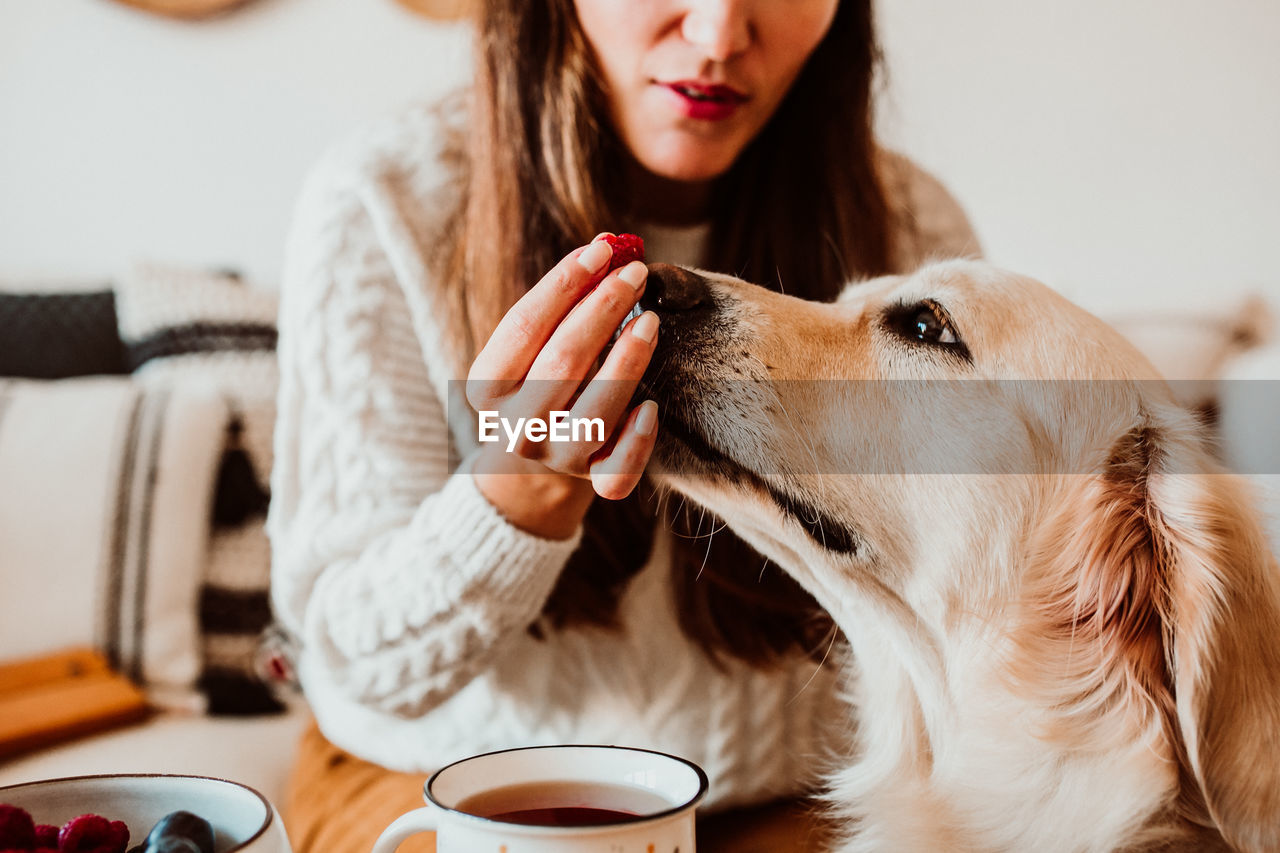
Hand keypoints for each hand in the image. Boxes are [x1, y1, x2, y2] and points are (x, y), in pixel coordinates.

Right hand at [468, 236, 659, 503]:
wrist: (536, 465)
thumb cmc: (539, 383)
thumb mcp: (532, 347)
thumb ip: (562, 302)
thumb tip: (608, 246)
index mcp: (486, 387)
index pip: (524, 327)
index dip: (563, 285)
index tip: (600, 251)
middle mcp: (516, 427)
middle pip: (562, 363)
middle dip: (602, 310)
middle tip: (635, 273)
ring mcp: (555, 458)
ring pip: (594, 414)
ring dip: (627, 362)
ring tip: (650, 322)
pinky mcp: (593, 482)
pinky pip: (618, 473)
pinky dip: (637, 440)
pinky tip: (651, 407)